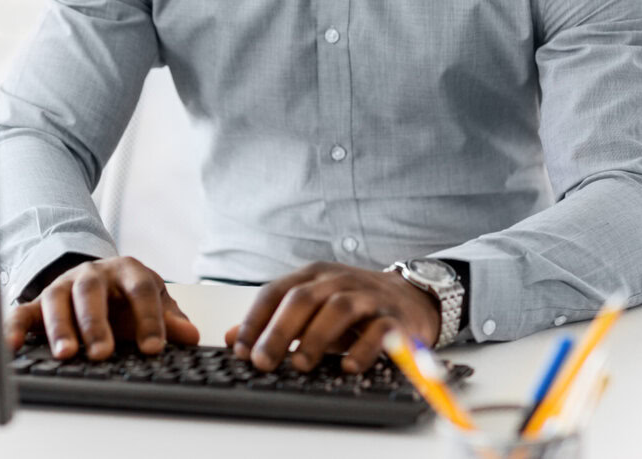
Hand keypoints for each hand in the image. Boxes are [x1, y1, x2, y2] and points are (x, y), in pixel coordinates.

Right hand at [3, 256, 199, 359]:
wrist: (98, 280)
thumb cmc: (127, 297)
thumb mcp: (153, 303)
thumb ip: (170, 320)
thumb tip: (191, 336)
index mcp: (127, 271)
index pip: (140, 288)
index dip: (148, 318)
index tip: (154, 347)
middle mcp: (92, 274)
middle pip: (91, 291)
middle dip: (96, 323)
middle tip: (102, 352)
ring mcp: (62, 286)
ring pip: (56, 299)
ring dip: (60, 328)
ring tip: (66, 355)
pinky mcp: (38, 303)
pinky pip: (22, 312)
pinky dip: (14, 328)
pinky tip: (11, 346)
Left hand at [224, 262, 440, 373]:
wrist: (411, 297)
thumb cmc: (352, 306)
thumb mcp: (311, 308)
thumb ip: (272, 321)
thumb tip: (230, 338)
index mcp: (312, 276)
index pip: (275, 292)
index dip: (254, 320)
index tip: (239, 349)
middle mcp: (338, 281)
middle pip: (303, 299)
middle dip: (278, 331)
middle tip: (263, 362)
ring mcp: (367, 297)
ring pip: (338, 309)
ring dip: (315, 338)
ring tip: (300, 365)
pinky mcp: (395, 318)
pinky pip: (378, 330)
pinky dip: (362, 349)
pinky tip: (347, 366)